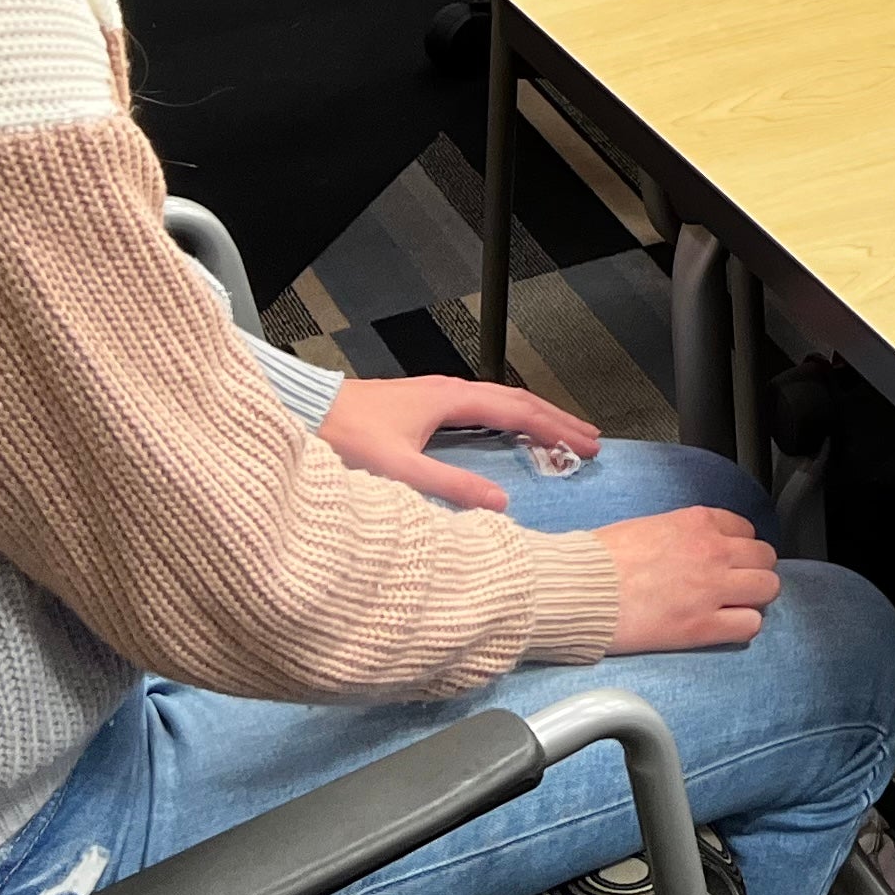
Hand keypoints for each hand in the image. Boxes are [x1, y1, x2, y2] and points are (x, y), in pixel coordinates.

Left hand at [318, 376, 602, 511]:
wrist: (304, 411)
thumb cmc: (345, 437)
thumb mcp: (399, 468)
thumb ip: (450, 486)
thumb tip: (501, 503)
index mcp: (451, 400)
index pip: (519, 411)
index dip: (555, 429)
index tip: (586, 447)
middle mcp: (449, 391)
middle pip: (517, 400)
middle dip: (556, 420)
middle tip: (590, 440)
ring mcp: (436, 393)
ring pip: (500, 400)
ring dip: (534, 416)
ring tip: (561, 432)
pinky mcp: (423, 403)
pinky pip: (482, 406)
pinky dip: (509, 417)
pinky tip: (508, 429)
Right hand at [591, 506, 783, 651]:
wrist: (577, 588)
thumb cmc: (598, 560)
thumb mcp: (646, 527)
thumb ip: (679, 535)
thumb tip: (685, 550)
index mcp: (696, 522)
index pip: (745, 529)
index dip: (739, 548)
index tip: (729, 560)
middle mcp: (712, 550)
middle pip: (765, 558)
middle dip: (753, 571)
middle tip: (736, 586)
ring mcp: (711, 589)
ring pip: (767, 589)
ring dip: (754, 598)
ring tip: (733, 607)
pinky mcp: (701, 625)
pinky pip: (750, 625)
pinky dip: (741, 627)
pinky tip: (723, 628)